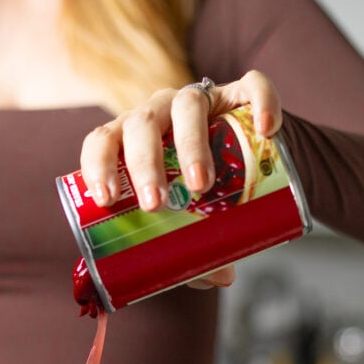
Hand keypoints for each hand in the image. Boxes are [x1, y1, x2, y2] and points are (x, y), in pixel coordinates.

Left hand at [79, 70, 280, 290]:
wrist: (256, 156)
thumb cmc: (210, 191)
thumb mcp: (196, 220)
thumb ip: (198, 249)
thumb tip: (217, 277)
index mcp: (133, 140)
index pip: (102, 140)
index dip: (98, 166)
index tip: (107, 200)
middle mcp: (161, 113)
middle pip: (142, 125)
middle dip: (145, 165)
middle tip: (156, 204)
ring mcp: (202, 99)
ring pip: (188, 104)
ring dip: (191, 144)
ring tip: (201, 185)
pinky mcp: (242, 94)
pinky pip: (251, 87)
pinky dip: (260, 103)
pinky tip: (265, 130)